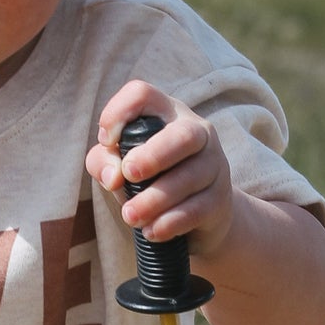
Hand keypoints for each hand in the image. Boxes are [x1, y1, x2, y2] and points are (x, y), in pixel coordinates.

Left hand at [86, 82, 233, 260]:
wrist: (198, 218)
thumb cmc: (150, 180)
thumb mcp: (120, 167)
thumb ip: (103, 162)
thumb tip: (111, 176)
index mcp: (166, 114)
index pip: (143, 94)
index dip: (120, 111)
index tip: (106, 140)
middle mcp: (197, 132)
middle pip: (183, 135)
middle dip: (153, 155)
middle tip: (128, 174)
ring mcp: (214, 165)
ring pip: (189, 177)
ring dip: (154, 199)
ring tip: (130, 216)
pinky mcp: (221, 199)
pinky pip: (197, 209)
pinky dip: (170, 222)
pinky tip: (151, 231)